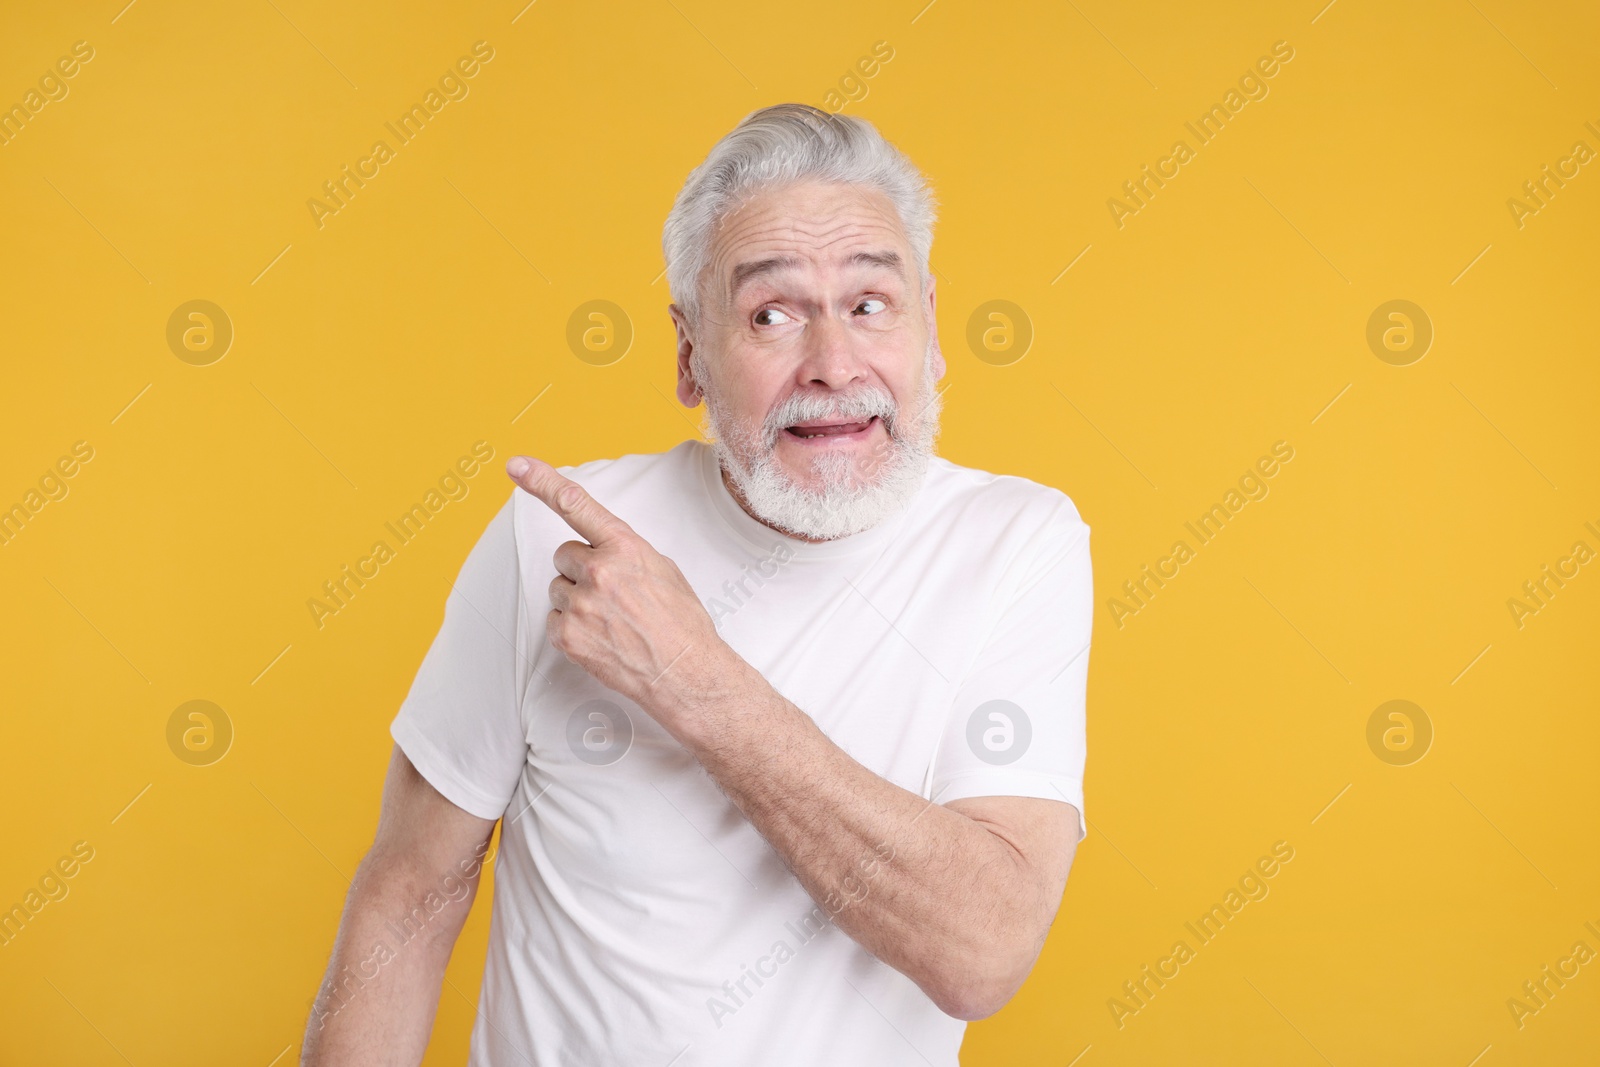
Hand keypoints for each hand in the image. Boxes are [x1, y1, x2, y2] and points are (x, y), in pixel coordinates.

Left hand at [505, 455, 734, 724]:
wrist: (685, 673)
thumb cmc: (681, 623)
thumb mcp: (663, 569)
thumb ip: (626, 552)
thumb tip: (602, 550)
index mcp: (625, 547)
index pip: (577, 505)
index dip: (542, 481)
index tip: (516, 466)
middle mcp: (599, 570)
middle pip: (564, 556)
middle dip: (581, 570)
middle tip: (610, 594)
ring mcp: (580, 604)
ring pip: (558, 588)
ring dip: (576, 600)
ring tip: (611, 620)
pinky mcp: (567, 635)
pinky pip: (553, 619)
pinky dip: (571, 628)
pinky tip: (600, 638)